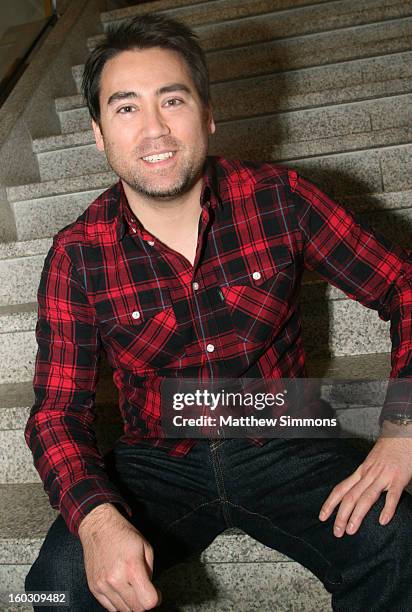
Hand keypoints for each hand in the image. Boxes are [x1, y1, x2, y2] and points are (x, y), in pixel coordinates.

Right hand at [78, 503, 161, 610]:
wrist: (98, 528)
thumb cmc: (124, 534)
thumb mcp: (145, 547)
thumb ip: (150, 572)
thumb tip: (151, 592)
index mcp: (132, 567)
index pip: (148, 601)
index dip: (156, 598)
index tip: (156, 593)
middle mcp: (115, 579)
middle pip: (136, 609)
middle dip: (144, 602)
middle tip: (144, 589)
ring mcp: (102, 585)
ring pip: (123, 610)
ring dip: (131, 603)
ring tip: (132, 587)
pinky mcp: (94, 588)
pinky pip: (110, 608)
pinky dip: (118, 602)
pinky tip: (121, 589)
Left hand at [318, 423, 411, 537]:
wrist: (401, 435)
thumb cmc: (387, 450)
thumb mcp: (370, 463)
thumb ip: (364, 478)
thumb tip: (355, 493)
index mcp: (361, 472)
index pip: (341, 488)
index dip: (330, 503)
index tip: (322, 517)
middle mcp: (368, 474)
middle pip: (350, 496)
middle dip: (341, 515)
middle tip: (337, 532)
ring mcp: (383, 477)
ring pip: (366, 497)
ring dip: (357, 515)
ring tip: (351, 530)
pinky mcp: (398, 479)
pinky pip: (392, 496)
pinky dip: (387, 508)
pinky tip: (382, 521)